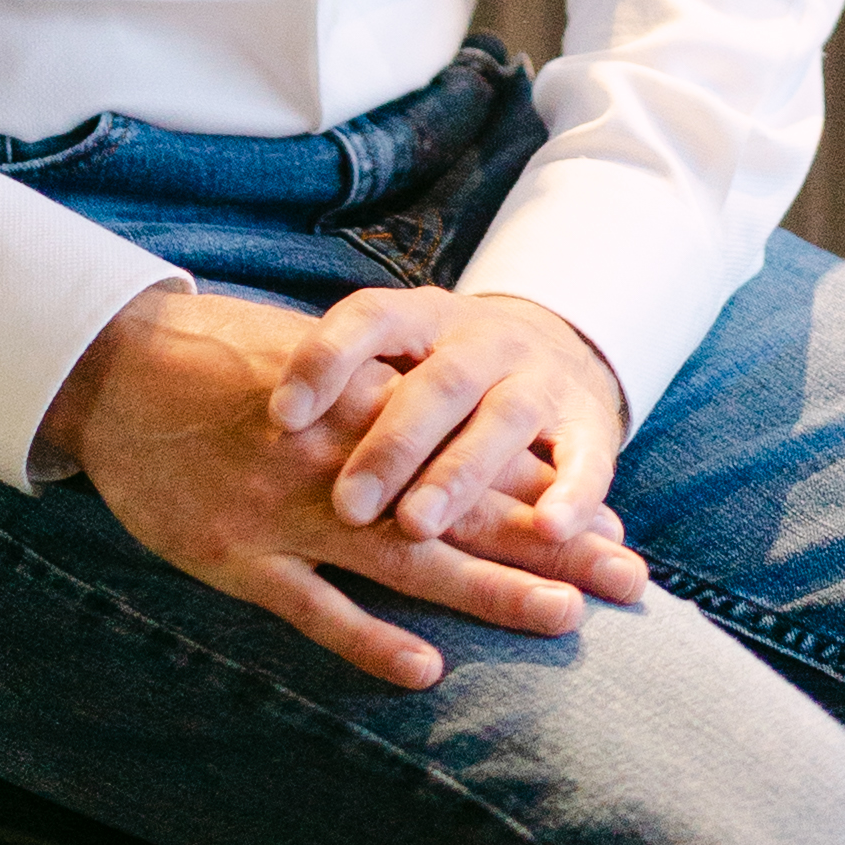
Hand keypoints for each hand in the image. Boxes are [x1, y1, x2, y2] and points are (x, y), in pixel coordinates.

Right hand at [43, 282, 645, 690]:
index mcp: (364, 406)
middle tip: (628, 578)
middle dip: (549, 545)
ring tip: (562, 618)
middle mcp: (340, 457)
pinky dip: (366, 636)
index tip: (615, 528)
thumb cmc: (218, 364)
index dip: (545, 495)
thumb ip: (379, 402)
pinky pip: (311, 604)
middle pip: (462, 508)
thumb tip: (451, 430)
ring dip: (486, 588)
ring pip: (404, 558)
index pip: (475, 456)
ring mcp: (289, 510)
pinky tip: (425, 667)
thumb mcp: (310, 365)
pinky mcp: (236, 555)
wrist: (114, 366)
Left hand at [263, 285, 627, 547]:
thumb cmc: (441, 369)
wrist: (558, 346)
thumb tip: (255, 413)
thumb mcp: (397, 355)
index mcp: (425, 316)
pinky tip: (549, 529)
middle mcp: (484, 340)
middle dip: (392, 445)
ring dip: (461, 475)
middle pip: (437, 384)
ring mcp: (539, 379)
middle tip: (347, 504)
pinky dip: (571, 494)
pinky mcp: (590, 424)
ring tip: (419, 525)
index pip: (369, 319)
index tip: (278, 413)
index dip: (324, 359)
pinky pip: (586, 459)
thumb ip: (346, 380)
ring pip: (500, 423)